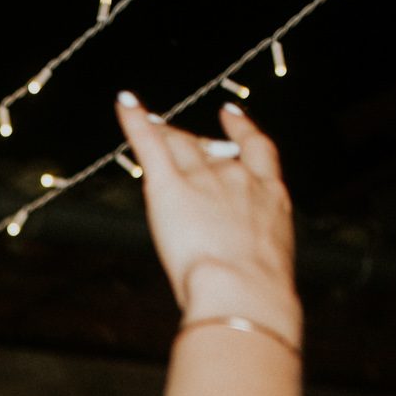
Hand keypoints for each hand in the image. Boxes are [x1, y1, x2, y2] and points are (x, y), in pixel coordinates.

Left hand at [115, 95, 300, 339]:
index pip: (258, 150)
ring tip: (149, 121)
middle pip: (210, 148)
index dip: (242, 129)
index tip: (231, 115)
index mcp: (270, 197)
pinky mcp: (169, 186)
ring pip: (179, 145)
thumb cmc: (258, 290)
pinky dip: (135, 121)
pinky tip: (125, 104)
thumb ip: (252, 252)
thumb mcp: (267, 264)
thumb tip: (240, 270)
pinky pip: (150, 144)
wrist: (243, 290)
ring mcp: (204, 179)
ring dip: (164, 133)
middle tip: (175, 135)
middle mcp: (238, 178)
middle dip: (192, 142)